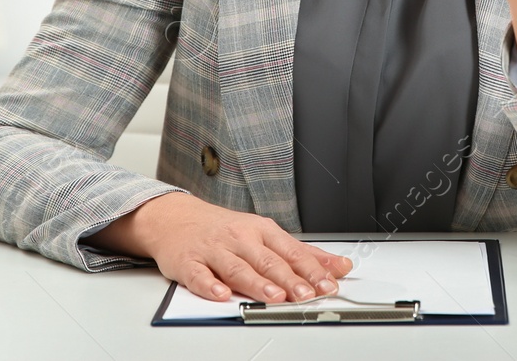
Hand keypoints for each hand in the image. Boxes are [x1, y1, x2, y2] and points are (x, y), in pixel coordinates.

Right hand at [94, 192, 352, 302]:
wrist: (177, 219)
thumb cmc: (225, 230)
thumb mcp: (266, 235)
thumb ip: (302, 254)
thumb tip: (339, 266)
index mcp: (262, 232)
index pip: (292, 252)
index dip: (312, 270)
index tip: (328, 284)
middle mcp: (241, 239)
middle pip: (268, 261)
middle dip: (289, 279)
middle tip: (306, 295)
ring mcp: (214, 250)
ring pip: (238, 268)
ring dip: (257, 283)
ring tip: (274, 297)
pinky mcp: (189, 262)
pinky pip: (200, 275)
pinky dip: (210, 285)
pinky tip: (221, 293)